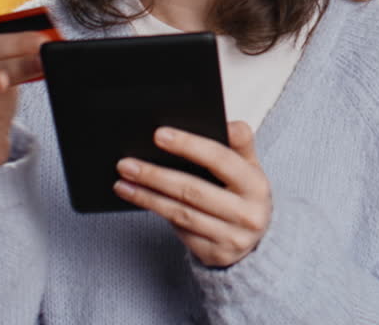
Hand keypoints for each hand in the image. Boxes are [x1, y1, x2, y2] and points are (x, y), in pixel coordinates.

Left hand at [114, 121, 272, 267]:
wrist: (256, 242)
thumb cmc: (245, 195)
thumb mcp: (250, 167)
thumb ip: (241, 142)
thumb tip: (227, 124)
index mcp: (255, 185)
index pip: (219, 159)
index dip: (188, 145)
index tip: (159, 135)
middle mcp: (246, 214)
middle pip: (192, 190)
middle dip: (155, 175)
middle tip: (126, 164)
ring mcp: (231, 238)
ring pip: (180, 213)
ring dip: (147, 196)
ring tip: (123, 182)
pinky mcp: (214, 254)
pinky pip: (179, 229)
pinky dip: (157, 212)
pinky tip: (139, 198)